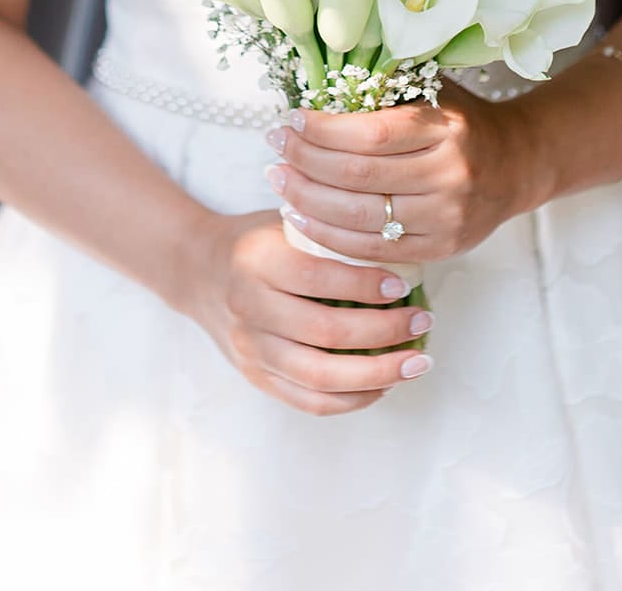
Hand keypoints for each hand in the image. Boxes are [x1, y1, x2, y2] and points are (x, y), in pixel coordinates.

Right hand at [183, 208, 434, 416]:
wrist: (198, 270)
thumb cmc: (256, 240)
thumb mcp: (282, 219)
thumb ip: (327, 230)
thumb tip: (398, 238)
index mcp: (256, 260)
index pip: (317, 277)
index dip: (366, 284)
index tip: (404, 285)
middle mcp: (248, 306)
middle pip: (325, 332)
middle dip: (384, 332)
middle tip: (423, 321)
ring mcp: (250, 348)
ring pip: (320, 377)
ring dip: (377, 374)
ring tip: (416, 362)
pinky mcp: (255, 377)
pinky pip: (309, 401)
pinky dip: (352, 399)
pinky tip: (384, 385)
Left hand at [262, 80, 538, 264]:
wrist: (518, 165)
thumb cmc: (461, 120)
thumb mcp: (433, 91)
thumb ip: (386, 87)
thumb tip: (316, 82)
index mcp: (446, 129)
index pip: (372, 133)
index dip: (324, 130)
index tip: (291, 119)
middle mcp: (450, 175)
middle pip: (359, 177)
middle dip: (305, 162)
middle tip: (274, 147)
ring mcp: (447, 217)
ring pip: (360, 218)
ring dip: (307, 201)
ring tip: (278, 181)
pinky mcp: (441, 249)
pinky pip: (372, 250)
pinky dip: (329, 236)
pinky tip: (300, 218)